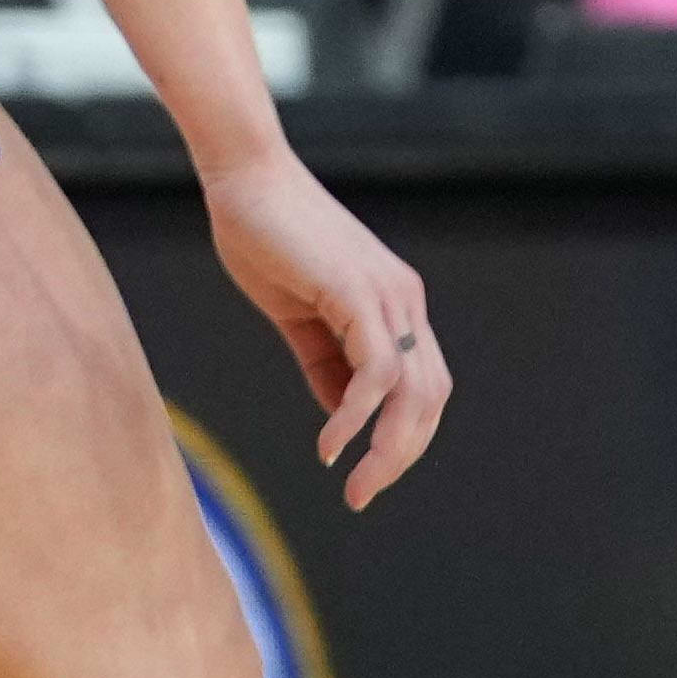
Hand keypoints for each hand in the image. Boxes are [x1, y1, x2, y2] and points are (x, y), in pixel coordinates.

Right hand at [204, 154, 447, 508]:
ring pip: (412, 391)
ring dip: (387, 450)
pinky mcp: (359, 292)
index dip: (405, 436)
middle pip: (431, 397)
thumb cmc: (267, 241)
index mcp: (397, 305)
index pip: (426, 386)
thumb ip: (327, 366)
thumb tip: (345, 420)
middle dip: (402, 455)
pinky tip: (329, 446)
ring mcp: (389, 295)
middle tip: (363, 496)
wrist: (245, 182)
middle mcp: (405, 300)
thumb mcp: (302, 319)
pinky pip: (376, 371)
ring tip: (354, 485)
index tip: (367, 474)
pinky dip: (357, 417)